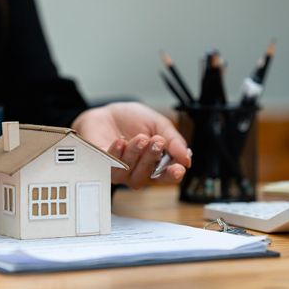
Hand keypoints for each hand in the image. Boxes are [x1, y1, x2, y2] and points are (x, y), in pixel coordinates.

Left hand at [71, 102, 190, 188]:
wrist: (107, 111)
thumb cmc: (131, 119)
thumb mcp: (158, 124)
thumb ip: (173, 140)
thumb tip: (187, 157)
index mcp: (153, 164)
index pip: (165, 177)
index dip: (172, 175)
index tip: (179, 168)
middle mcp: (136, 171)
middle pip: (146, 174)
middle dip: (153, 157)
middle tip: (157, 141)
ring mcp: (118, 170)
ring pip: (128, 170)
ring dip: (136, 153)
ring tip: (140, 137)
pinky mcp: (101, 164)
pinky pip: (109, 164)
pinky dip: (116, 153)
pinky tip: (120, 141)